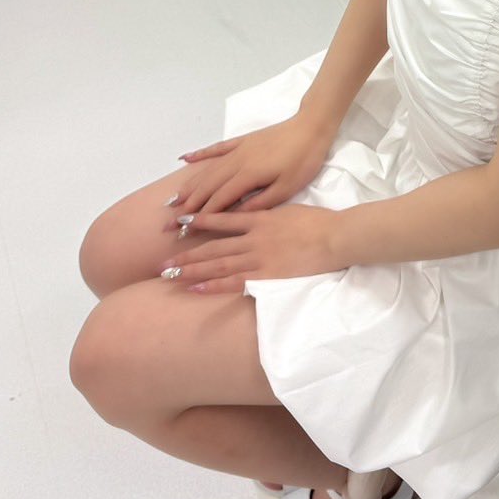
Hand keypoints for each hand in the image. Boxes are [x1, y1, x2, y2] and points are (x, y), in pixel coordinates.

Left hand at [159, 204, 342, 292]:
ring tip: (170, 276)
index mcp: (259, 218)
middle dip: (187, 254)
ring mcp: (258, 257)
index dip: (199, 221)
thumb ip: (268, 214)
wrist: (334, 236)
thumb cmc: (318, 222)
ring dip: (192, 270)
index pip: (221, 220)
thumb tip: (254, 214)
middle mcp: (252, 237)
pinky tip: (195, 288)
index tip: (179, 223)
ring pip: (217, 264)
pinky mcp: (266, 275)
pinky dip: (213, 285)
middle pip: (212, 246)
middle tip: (163, 262)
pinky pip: (234, 282)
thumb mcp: (288, 209)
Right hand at [166, 115, 333, 216]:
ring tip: (172, 199)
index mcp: (248, 176)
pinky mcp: (243, 140)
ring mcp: (239, 149)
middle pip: (207, 186)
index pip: (218, 200)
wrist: (312, 127)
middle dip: (187, 205)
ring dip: (189, 184)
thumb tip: (236, 217)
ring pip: (208, 169)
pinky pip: (217, 148)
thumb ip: (260, 203)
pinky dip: (200, 154)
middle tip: (167, 221)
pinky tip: (185, 159)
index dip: (200, 216)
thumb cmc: (303, 161)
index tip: (183, 231)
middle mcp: (237, 162)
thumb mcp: (287, 188)